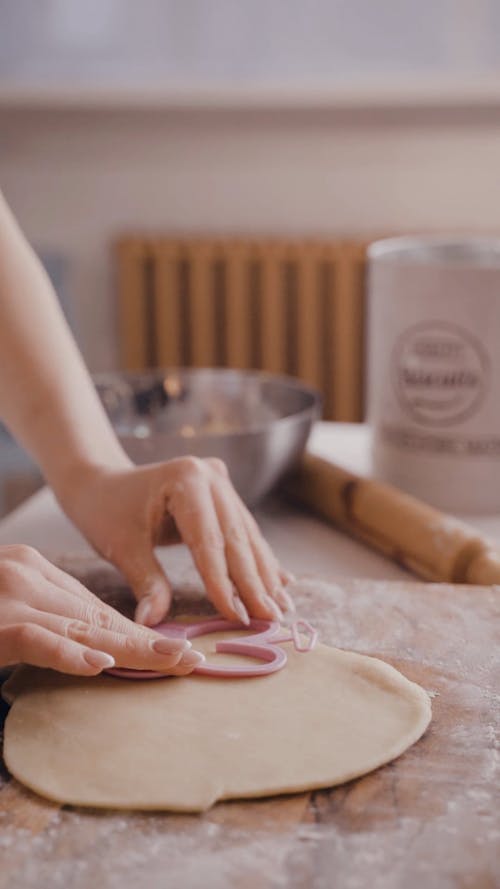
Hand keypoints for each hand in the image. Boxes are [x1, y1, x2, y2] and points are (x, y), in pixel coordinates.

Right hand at [0, 544, 203, 675]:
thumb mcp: (5, 607)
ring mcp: (11, 596)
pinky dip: (68, 654)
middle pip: (95, 617)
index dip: (136, 631)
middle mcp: (26, 574)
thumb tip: (92, 649)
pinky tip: (102, 664)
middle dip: (146, 642)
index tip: (173, 650)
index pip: (93, 606)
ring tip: (173, 661)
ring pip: (80, 628)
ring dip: (130, 649)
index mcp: (32, 566)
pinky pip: (35, 639)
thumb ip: (39, 619)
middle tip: (191, 659)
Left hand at [58, 457, 294, 626]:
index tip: (237, 617)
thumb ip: (145, 583)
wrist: (101, 482)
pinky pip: (243, 532)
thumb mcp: (122, 548)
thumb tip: (152, 623)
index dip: (224, 582)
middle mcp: (211, 475)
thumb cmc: (106, 511)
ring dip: (264, 575)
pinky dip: (258, 561)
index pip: (209, 540)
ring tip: (282, 609)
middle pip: (235, 538)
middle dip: (254, 583)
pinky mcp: (224, 494)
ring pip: (246, 536)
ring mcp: (221, 482)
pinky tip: (281, 584)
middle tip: (272, 620)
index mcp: (185, 479)